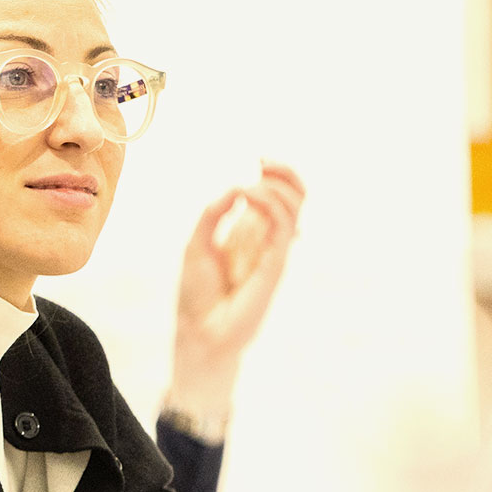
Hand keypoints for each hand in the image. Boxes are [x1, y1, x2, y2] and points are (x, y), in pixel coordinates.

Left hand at [166, 161, 304, 419]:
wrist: (200, 332)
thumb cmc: (197, 294)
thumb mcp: (196, 244)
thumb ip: (212, 215)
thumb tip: (235, 187)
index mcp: (250, 233)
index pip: (276, 195)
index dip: (274, 174)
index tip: (257, 159)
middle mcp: (267, 239)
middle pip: (294, 197)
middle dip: (285, 172)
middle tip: (263, 160)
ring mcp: (274, 252)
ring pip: (295, 208)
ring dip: (277, 186)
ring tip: (250, 185)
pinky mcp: (276, 265)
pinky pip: (284, 227)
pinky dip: (270, 205)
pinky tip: (248, 198)